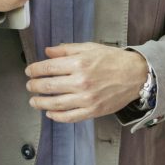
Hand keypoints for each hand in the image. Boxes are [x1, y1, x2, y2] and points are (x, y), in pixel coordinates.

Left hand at [25, 43, 149, 122]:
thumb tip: (47, 52)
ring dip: (40, 103)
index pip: (48, 68)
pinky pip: (70, 117)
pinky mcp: (92, 111)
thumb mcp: (89, 47)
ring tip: (34, 101)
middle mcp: (81, 81)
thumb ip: (66, 49)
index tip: (29, 71)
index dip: (35, 70)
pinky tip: (50, 113)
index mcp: (79, 63)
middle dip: (34, 86)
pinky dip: (56, 116)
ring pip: (55, 103)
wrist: (135, 75)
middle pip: (49, 86)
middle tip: (30, 86)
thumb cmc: (113, 60)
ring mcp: (86, 98)